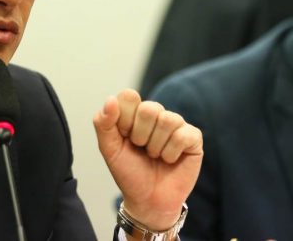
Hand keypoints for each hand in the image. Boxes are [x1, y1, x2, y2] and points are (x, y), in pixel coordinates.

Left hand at [93, 89, 202, 229]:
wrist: (147, 199)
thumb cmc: (128, 171)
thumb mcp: (109, 148)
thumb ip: (103, 123)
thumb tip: (111, 100)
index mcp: (133, 112)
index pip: (129, 96)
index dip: (124, 120)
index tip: (124, 137)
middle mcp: (155, 113)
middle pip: (149, 108)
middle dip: (140, 135)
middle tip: (140, 148)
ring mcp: (176, 124)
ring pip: (167, 120)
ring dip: (156, 146)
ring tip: (154, 155)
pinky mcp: (193, 137)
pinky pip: (183, 135)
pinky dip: (171, 153)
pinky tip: (169, 160)